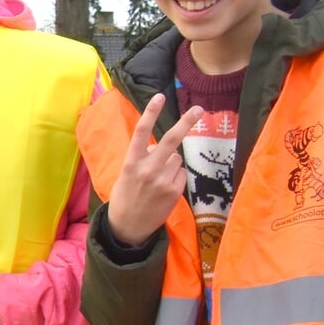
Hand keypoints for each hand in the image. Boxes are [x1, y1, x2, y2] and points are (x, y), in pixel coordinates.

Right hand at [106, 95, 203, 248]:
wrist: (128, 227)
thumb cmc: (125, 197)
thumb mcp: (125, 175)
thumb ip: (141, 159)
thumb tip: (159, 146)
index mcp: (131, 163)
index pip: (141, 133)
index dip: (150, 113)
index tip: (159, 96)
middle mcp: (147, 170)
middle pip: (170, 140)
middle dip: (185, 123)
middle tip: (198, 109)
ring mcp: (162, 181)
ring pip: (176, 158)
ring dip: (171, 163)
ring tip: (158, 179)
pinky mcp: (174, 191)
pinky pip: (181, 173)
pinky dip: (176, 177)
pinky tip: (164, 188)